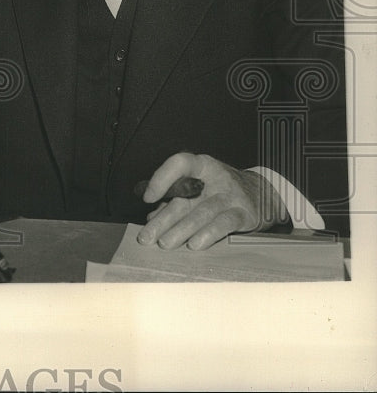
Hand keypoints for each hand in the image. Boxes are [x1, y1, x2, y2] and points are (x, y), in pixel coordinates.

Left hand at [136, 152, 288, 249]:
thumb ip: (176, 200)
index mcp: (201, 166)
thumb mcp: (198, 189)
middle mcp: (215, 178)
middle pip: (185, 198)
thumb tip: (152, 218)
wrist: (262, 195)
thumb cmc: (220, 192)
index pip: (180, 163)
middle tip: (146, 237)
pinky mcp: (243, 213)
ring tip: (165, 243)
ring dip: (181, 230)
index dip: (161, 178)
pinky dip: (208, 234)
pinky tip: (194, 244)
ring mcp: (231, 195)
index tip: (147, 198)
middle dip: (163, 219)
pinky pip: (223, 224)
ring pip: (202, 212)